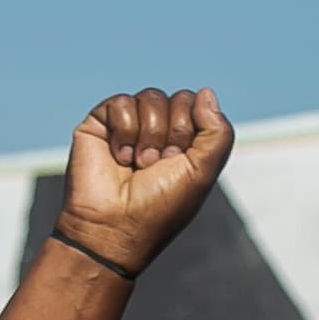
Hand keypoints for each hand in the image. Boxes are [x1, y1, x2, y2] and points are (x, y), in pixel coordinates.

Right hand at [58, 86, 231, 273]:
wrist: (114, 228)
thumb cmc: (159, 208)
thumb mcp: (202, 172)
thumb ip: (217, 132)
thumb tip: (206, 92)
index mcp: (184, 143)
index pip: (198, 106)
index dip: (192, 129)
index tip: (178, 162)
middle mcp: (158, 131)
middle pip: (178, 98)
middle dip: (172, 133)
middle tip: (157, 165)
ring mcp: (129, 125)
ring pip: (151, 97)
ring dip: (149, 134)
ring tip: (138, 164)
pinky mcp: (100, 124)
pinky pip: (122, 102)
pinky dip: (124, 130)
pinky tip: (119, 157)